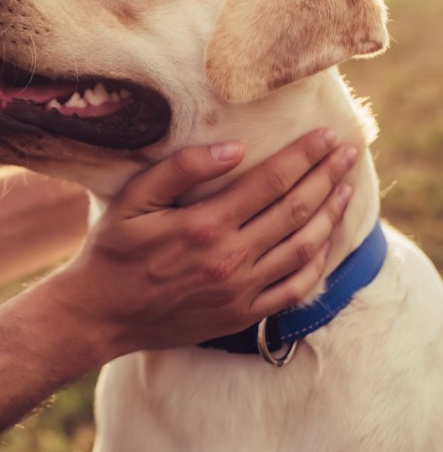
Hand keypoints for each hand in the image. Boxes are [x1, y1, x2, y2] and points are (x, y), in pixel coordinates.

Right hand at [53, 129, 355, 360]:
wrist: (102, 314)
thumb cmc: (114, 252)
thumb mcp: (133, 200)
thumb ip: (180, 169)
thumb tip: (233, 149)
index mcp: (204, 225)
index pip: (271, 182)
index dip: (304, 156)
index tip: (327, 137)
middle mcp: (230, 259)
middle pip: (295, 210)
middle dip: (327, 177)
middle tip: (349, 153)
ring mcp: (240, 291)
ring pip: (302, 248)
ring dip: (330, 215)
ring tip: (346, 189)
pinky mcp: (242, 315)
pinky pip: (293, 289)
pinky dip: (317, 264)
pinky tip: (326, 242)